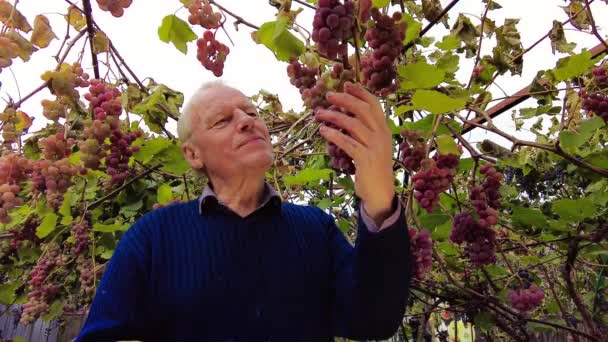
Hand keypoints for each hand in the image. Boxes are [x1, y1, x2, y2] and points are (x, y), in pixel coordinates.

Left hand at [315, 82, 394, 223]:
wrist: (380, 193)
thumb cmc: (373, 168)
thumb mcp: (372, 146)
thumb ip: (363, 131)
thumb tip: (344, 113)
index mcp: (384, 130)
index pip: (374, 105)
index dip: (360, 93)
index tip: (346, 84)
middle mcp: (382, 136)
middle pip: (363, 110)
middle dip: (345, 100)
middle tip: (328, 96)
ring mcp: (374, 147)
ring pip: (353, 124)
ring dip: (333, 116)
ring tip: (319, 114)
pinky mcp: (365, 159)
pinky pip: (346, 142)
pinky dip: (333, 134)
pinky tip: (323, 131)